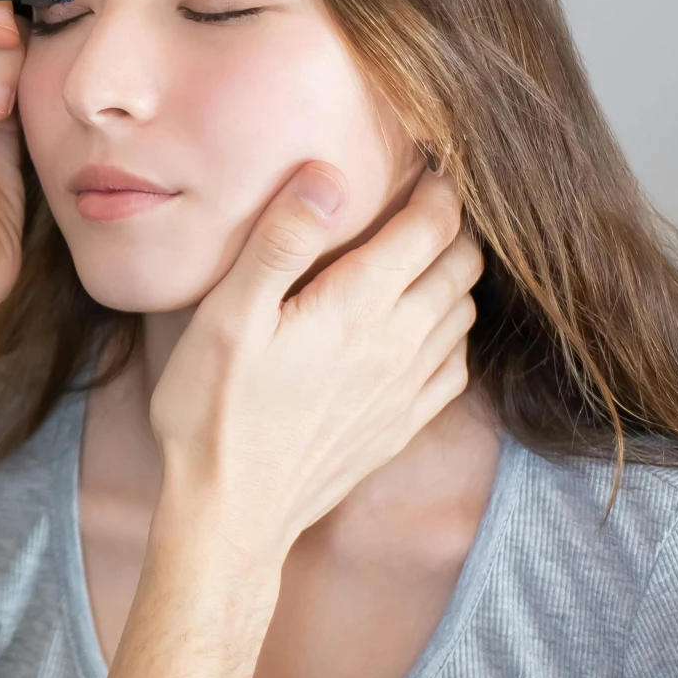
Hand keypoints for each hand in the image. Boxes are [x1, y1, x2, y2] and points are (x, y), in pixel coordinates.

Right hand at [150, 165, 480, 556]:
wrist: (230, 514)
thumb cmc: (213, 411)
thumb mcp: (227, 316)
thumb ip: (280, 242)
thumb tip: (327, 175)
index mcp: (357, 306)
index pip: (430, 228)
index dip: (439, 186)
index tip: (428, 162)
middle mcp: (397, 344)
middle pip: (461, 265)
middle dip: (455, 223)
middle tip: (430, 199)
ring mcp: (405, 390)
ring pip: (464, 313)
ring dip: (457, 275)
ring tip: (428, 254)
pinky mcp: (401, 426)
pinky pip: (456, 368)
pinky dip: (454, 334)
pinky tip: (427, 329)